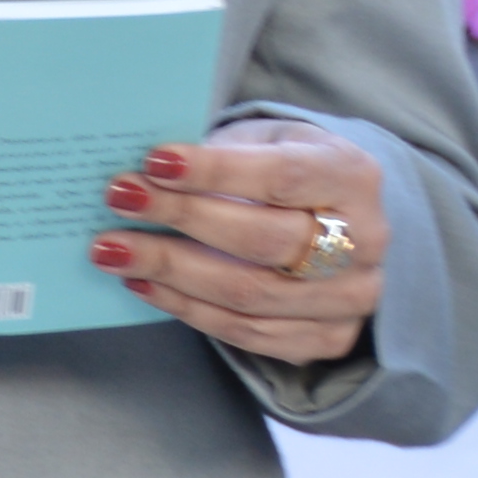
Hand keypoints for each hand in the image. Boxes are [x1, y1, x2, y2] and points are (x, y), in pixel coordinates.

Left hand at [90, 118, 385, 364]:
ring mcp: (353, 297)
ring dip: (171, 272)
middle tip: (118, 201)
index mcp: (351, 176)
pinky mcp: (330, 337)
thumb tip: (138, 171)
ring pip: (251, 294)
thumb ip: (217, 151)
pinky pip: (250, 333)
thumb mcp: (264, 140)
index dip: (214, 171)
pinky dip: (188, 309)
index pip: (281, 176)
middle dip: (182, 218)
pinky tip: (144, 285)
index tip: (152, 162)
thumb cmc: (283, 168)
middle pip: (263, 239)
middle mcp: (365, 241)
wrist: (337, 217)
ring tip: (112, 250)